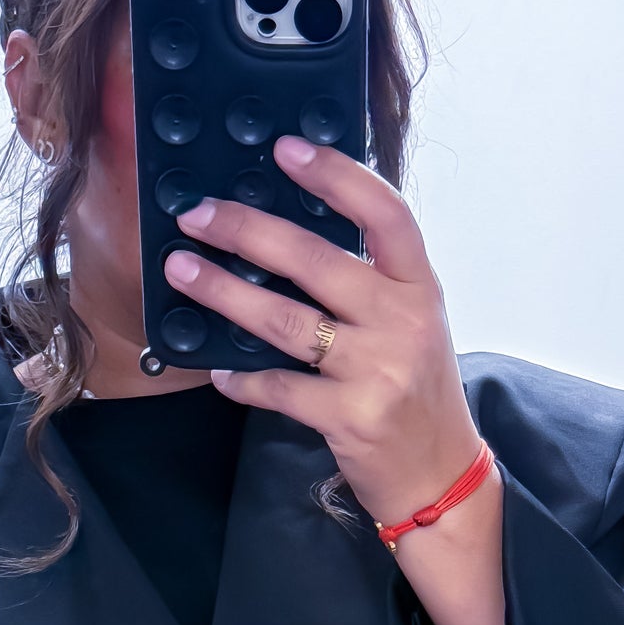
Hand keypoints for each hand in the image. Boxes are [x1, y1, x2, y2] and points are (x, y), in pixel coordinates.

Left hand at [164, 135, 512, 624]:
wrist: (440, 476)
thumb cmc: (414, 390)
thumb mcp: (410, 322)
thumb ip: (367, 279)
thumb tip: (286, 231)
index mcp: (418, 286)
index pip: (385, 214)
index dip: (336, 176)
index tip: (286, 148)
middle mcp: (403, 321)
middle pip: (317, 260)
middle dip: (248, 231)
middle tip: (198, 214)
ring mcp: (377, 371)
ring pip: (287, 321)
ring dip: (225, 294)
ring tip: (183, 270)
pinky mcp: (351, 418)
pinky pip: (279, 388)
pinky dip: (242, 377)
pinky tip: (215, 366)